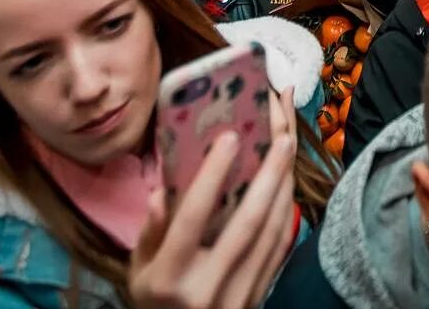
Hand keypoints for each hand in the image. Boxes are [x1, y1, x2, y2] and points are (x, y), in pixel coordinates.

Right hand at [127, 110, 297, 308]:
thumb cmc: (155, 303)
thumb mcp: (138, 272)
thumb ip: (150, 233)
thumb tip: (159, 192)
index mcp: (170, 278)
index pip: (192, 220)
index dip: (212, 177)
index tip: (229, 138)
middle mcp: (207, 288)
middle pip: (247, 224)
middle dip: (268, 177)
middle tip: (282, 136)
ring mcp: (238, 296)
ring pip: (271, 236)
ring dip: (284, 190)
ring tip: (290, 150)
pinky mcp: (257, 298)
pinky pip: (279, 251)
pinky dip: (287, 216)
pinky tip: (290, 187)